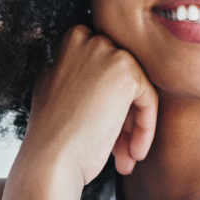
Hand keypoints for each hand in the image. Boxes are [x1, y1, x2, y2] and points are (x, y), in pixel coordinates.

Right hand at [21, 26, 158, 183]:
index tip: (105, 131)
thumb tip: (108, 82)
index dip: (107, 104)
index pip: (105, 69)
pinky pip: (148, 99)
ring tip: (125, 158)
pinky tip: (132, 154)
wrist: (50, 160)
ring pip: (137, 90)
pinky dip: (145, 129)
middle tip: (119, 149)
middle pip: (122, 78)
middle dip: (123, 116)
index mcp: (67, 42)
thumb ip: (79, 76)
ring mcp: (106, 52)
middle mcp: (86, 39)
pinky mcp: (126, 71)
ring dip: (133, 127)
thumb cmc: (52, 137)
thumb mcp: (57, 92)